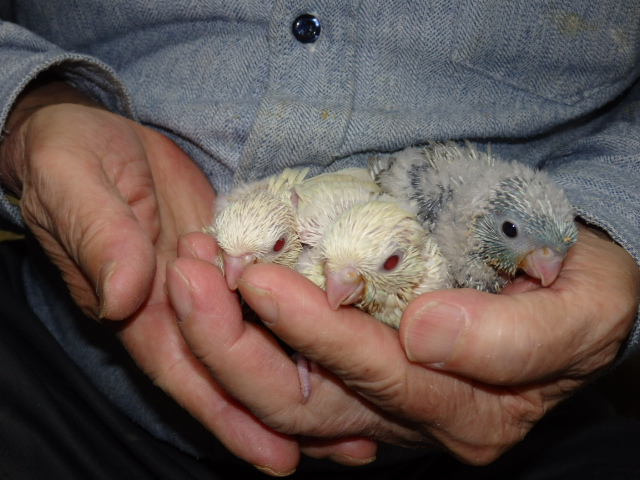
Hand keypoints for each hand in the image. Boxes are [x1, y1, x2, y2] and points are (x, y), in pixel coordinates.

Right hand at [0, 79, 375, 474]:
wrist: (93, 136)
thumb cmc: (72, 156)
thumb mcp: (72, 181)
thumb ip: (99, 236)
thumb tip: (126, 293)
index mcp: (138, 305)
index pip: (189, 372)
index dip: (232, 418)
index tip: (281, 458)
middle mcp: (180, 310)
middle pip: (238, 375)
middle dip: (288, 416)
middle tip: (355, 450)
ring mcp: (213, 286)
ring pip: (264, 346)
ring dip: (309, 384)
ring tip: (366, 423)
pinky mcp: (236, 256)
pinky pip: (274, 301)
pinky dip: (309, 327)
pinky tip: (349, 346)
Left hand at [172, 224, 638, 463]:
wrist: (568, 290)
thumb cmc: (583, 293)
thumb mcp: (585, 312)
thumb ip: (516, 337)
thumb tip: (425, 333)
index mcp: (469, 411)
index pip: (374, 375)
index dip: (313, 328)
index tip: (257, 276)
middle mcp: (412, 421)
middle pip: (302, 403)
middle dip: (234, 342)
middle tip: (188, 272)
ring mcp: (375, 403)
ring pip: (279, 394)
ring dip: (222, 337)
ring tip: (187, 273)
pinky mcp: (353, 376)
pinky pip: (284, 371)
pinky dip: (242, 333)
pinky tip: (213, 286)